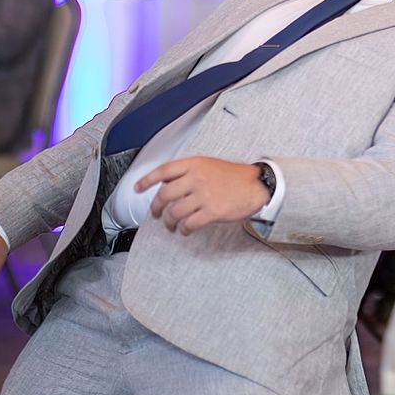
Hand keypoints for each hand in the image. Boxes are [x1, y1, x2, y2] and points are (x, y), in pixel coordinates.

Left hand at [139, 157, 269, 234]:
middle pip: (164, 195)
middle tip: (157, 214)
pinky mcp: (211, 211)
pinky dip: (184, 230)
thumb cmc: (234, 176)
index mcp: (195, 164)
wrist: (257, 186)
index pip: (164, 170)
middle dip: (156, 208)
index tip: (138, 188)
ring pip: (174, 212)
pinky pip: (189, 224)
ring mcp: (204, 195)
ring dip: (170, 222)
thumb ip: (189, 172)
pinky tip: (186, 230)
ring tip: (172, 225)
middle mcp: (197, 178)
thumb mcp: (209, 165)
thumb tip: (167, 184)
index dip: (147, 180)